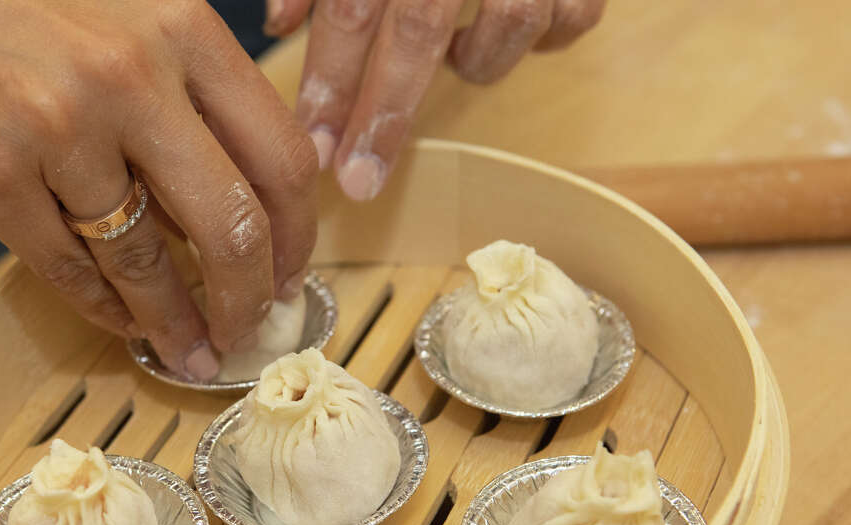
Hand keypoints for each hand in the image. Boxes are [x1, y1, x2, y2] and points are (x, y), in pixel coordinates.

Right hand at [0, 0, 317, 379]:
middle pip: (230, 227)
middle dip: (249, 301)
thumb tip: (240, 211)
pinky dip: (105, 308)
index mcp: (182, 28)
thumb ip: (193, 97)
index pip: (282, 158)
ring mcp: (53, 129)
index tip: (292, 275)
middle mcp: (127, 77)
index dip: (300, 236)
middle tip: (248, 332)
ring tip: (191, 350)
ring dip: (175, 322)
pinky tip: (125, 321)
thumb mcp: (135, 15)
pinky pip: (66, 269)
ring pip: (143, 262)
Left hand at [265, 0, 605, 200]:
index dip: (330, 81)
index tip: (313, 148)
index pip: (352, 8)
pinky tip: (514, 27)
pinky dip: (547, 35)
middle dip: (384, 115)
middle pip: (418, 33)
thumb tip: (277, 23)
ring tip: (459, 56)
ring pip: (507, 27)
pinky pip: (573, 20)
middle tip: (358, 181)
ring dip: (476, 60)